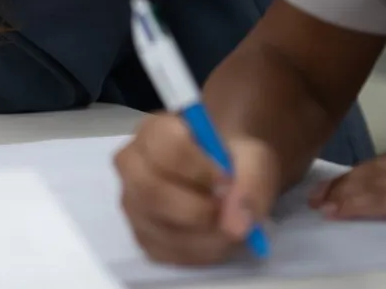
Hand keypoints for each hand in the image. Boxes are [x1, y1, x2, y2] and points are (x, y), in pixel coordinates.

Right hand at [116, 112, 281, 265]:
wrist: (222, 176)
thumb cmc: (230, 159)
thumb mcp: (253, 157)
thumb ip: (251, 181)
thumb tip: (237, 223)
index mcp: (154, 131)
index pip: (165, 148)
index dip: (199, 168)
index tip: (228, 180)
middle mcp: (132, 166)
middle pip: (150, 191)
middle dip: (197, 209)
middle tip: (227, 212)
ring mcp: (133, 204)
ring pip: (159, 228)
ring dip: (205, 236)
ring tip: (229, 226)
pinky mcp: (142, 237)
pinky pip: (166, 254)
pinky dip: (200, 253)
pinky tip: (216, 239)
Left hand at [311, 134, 385, 236]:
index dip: (373, 171)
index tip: (351, 179)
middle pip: (381, 168)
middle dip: (349, 180)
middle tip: (320, 192)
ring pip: (375, 182)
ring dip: (344, 193)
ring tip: (320, 202)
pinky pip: (383, 200)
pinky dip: (356, 204)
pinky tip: (337, 210)